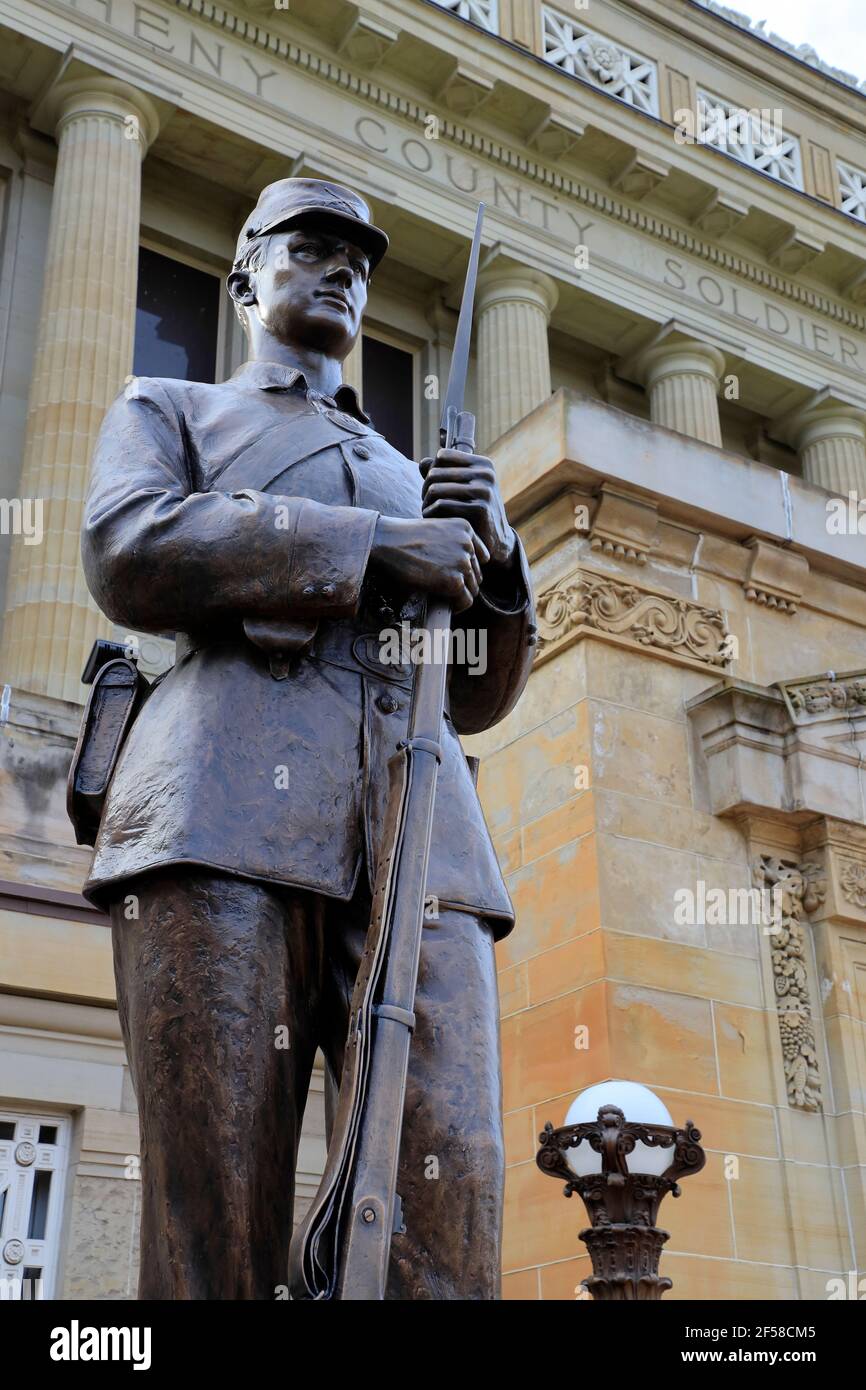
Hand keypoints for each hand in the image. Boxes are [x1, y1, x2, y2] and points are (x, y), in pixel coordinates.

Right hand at [369, 516, 488, 613]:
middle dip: (462, 584)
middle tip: (441, 589)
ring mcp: (463, 561)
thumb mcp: (435, 533)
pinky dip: (456, 605)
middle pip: (477, 574)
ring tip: (438, 594)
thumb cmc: (401, 539)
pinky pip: (466, 600)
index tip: (448, 575)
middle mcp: (468, 543)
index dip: (465, 569)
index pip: (480, 557)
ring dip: (458, 595)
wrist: (383, 542)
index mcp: (465, 528)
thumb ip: (452, 546)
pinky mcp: (454, 580)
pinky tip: (440, 601)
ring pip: (473, 589)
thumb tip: (460, 572)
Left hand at [420, 448, 515, 565]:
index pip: (442, 456)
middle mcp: (486, 474)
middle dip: (426, 489)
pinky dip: (430, 513)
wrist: (496, 540)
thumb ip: (443, 473)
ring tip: (427, 511)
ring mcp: (485, 491)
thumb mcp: (463, 488)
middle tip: (427, 503)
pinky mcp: (480, 509)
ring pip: (435, 489)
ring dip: (426, 503)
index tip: (433, 487)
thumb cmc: (474, 512)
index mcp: (483, 464)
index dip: (432, 471)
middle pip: (435, 473)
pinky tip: (432, 520)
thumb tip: (423, 463)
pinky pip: (441, 505)